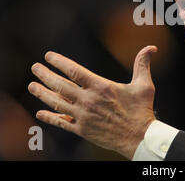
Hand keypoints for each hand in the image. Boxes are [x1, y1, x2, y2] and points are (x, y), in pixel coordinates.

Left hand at [28, 45, 157, 158]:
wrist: (139, 138)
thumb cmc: (141, 110)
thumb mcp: (145, 84)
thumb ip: (143, 64)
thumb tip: (151, 47)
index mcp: (101, 87)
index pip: (74, 71)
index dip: (59, 62)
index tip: (49, 56)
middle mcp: (88, 100)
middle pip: (60, 85)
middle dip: (45, 75)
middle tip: (34, 68)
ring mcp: (83, 116)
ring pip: (57, 103)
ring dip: (42, 94)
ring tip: (31, 86)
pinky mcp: (82, 130)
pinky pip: (61, 122)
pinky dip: (49, 117)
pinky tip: (40, 113)